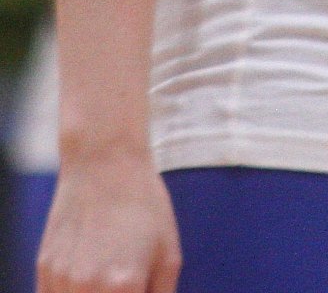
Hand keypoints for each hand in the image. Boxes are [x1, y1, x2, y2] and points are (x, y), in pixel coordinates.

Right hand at [37, 150, 181, 292]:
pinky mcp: (44, 270)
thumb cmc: (144, 205)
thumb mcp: (169, 255)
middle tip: (124, 285)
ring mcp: (61, 281)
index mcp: (124, 287)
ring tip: (109, 276)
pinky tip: (88, 280)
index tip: (136, 291)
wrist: (104, 160)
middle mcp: (87, 288)